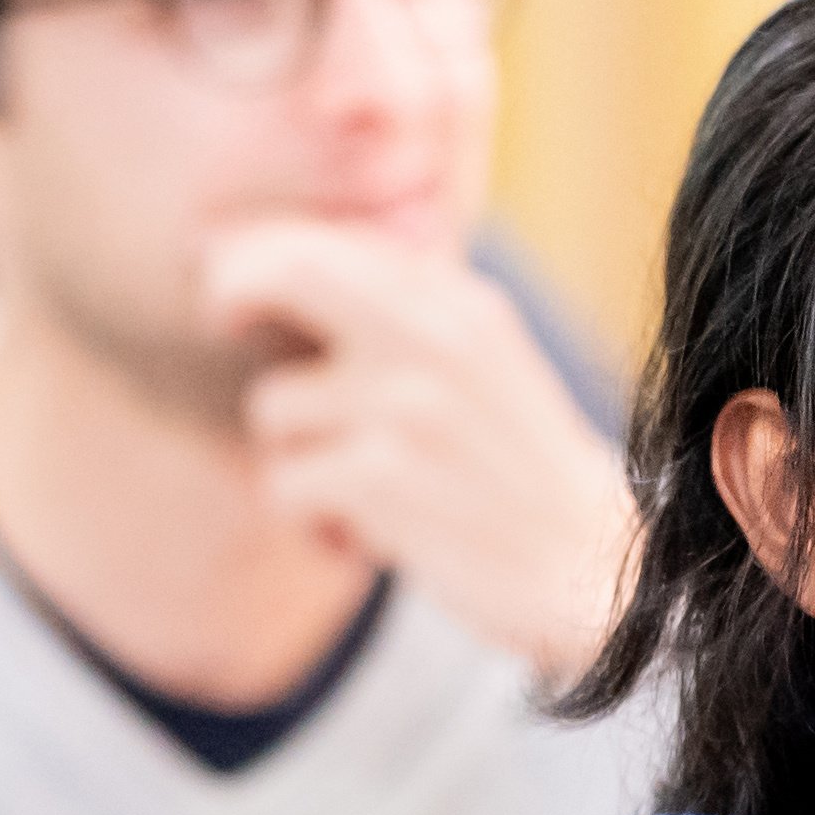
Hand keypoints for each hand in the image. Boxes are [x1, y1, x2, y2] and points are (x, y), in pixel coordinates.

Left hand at [210, 222, 635, 682]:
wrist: (593, 573)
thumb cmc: (520, 478)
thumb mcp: (483, 366)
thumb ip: (406, 313)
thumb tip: (278, 264)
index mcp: (460, 303)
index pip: (328, 242)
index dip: (256, 252)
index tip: (231, 286)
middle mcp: (433, 336)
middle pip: (282, 271)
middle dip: (231, 292)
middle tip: (221, 321)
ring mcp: (405, 404)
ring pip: (273, 407)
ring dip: (297, 460)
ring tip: (359, 496)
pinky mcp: (380, 479)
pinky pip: (284, 485)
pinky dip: (312, 525)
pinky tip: (365, 543)